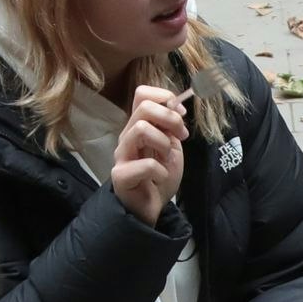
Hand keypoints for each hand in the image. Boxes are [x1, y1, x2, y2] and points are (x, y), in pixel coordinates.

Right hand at [109, 81, 187, 224]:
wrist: (152, 207)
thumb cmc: (160, 176)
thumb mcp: (172, 146)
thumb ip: (172, 126)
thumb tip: (176, 106)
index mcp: (139, 125)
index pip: (142, 93)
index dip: (165, 97)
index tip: (181, 115)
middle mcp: (127, 136)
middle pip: (144, 107)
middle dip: (170, 119)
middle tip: (180, 137)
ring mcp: (122, 155)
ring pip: (142, 129)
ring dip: (163, 143)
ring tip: (166, 159)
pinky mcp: (121, 175)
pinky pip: (147, 165)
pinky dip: (161, 171)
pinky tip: (160, 178)